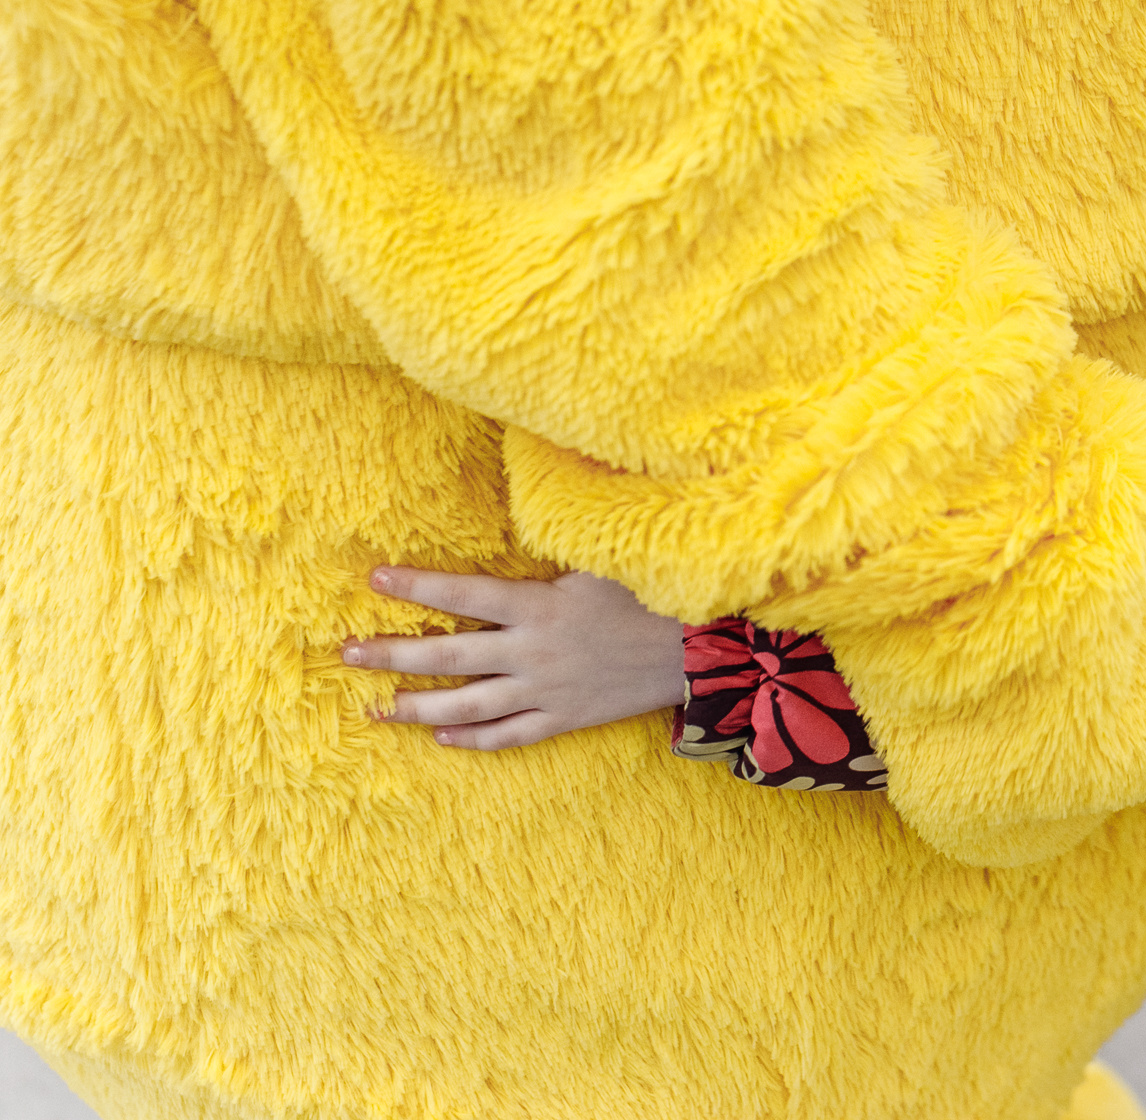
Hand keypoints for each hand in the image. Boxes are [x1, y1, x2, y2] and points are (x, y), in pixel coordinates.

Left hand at [344, 567, 685, 749]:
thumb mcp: (602, 559)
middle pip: (448, 654)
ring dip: (417, 706)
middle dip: (392, 653)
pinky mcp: (566, 717)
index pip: (462, 592)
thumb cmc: (652, 594)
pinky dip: (474, 738)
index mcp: (539, 605)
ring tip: (378, 707)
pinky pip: (511, 734)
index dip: (416, 585)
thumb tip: (530, 505)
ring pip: (468, 705)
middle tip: (348, 653)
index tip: (374, 578)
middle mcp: (532, 651)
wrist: (699, 650)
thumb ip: (559, 545)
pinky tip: (443, 737)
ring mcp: (546, 689)